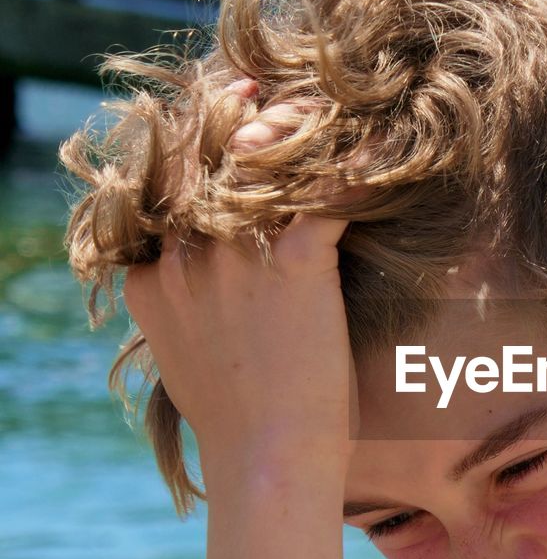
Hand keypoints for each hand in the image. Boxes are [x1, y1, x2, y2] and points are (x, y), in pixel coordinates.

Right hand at [123, 91, 356, 488]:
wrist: (267, 464)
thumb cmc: (239, 424)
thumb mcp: (185, 359)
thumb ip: (181, 310)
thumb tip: (195, 295)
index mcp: (152, 278)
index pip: (160, 185)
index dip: (189, 146)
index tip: (216, 122)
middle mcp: (182, 257)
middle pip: (201, 155)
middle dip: (229, 114)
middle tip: (261, 94)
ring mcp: (233, 259)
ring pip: (258, 158)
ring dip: (292, 128)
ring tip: (321, 112)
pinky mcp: (293, 266)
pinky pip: (327, 192)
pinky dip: (359, 166)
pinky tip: (383, 148)